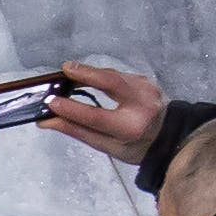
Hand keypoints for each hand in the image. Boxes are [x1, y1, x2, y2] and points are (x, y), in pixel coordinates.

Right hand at [37, 60, 168, 163]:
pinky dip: (102, 75)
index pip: (95, 116)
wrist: (169, 137)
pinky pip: (118, 74)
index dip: (71, 109)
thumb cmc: (134, 146)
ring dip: (91, 72)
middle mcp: (142, 104)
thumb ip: (77, 131)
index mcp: (130, 128)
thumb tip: (47, 121)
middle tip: (64, 69)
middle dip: (85, 73)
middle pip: (109, 82)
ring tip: (70, 71)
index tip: (51, 102)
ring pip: (113, 75)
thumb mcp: (106, 145)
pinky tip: (89, 76)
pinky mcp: (145, 79)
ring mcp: (146, 88)